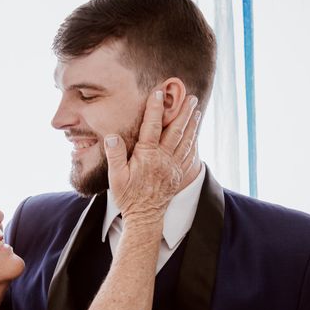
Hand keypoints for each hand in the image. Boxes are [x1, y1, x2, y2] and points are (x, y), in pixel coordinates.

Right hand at [105, 90, 199, 225]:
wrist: (144, 217)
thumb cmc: (128, 197)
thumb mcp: (115, 177)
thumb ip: (115, 155)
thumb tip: (112, 136)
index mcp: (147, 156)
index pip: (152, 126)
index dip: (155, 108)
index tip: (159, 92)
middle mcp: (164, 159)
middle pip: (176, 130)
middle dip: (183, 112)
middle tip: (190, 97)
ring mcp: (173, 167)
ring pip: (186, 140)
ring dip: (192, 124)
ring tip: (196, 110)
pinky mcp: (179, 174)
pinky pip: (189, 154)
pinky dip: (193, 141)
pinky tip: (195, 134)